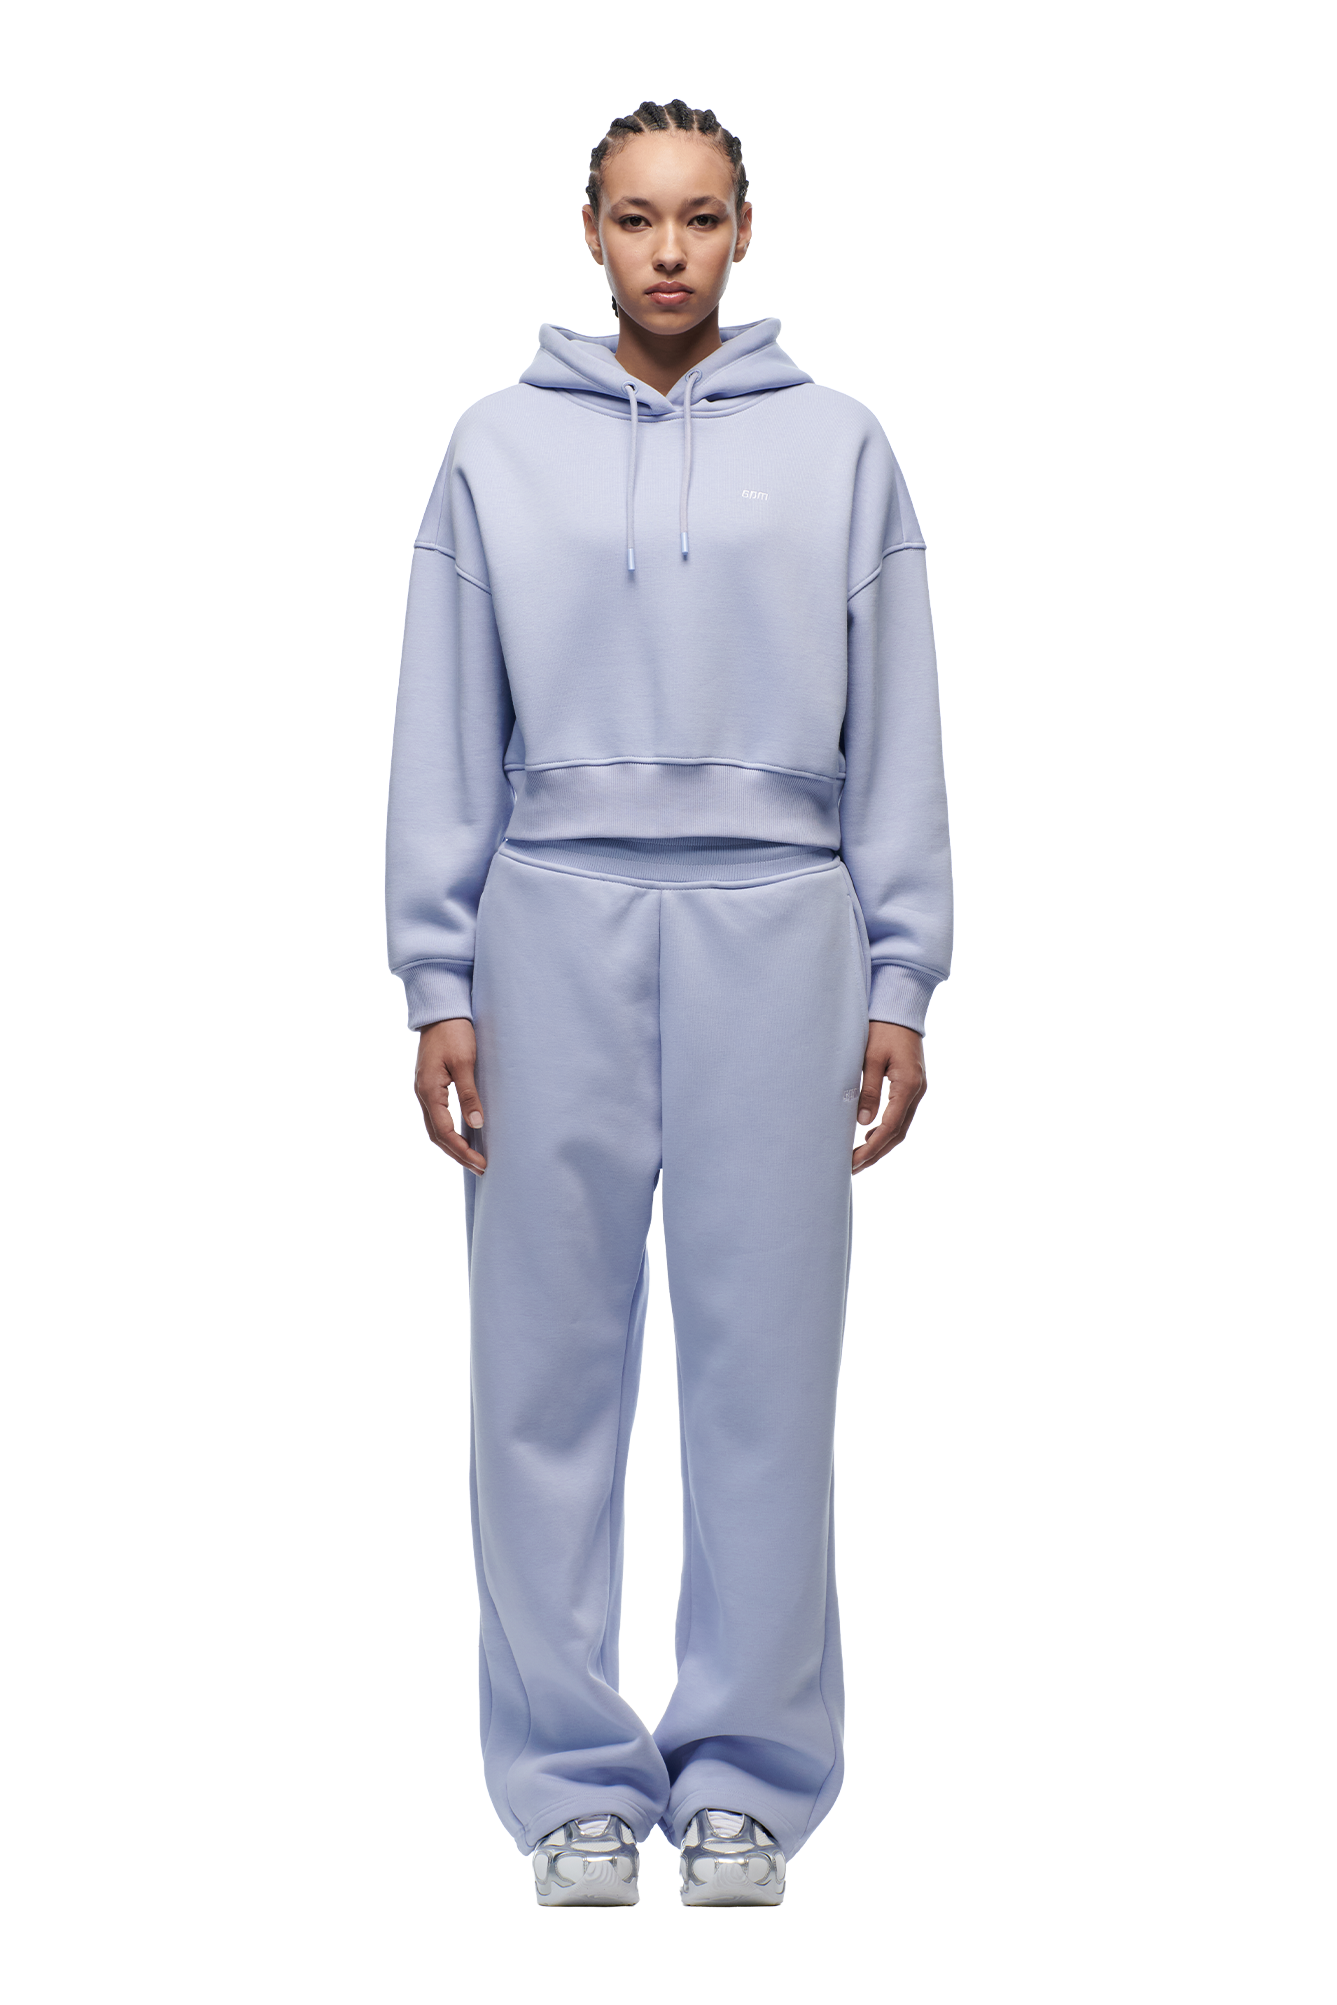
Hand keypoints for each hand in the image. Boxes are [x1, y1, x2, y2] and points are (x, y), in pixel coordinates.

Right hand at [414, 1017, 485, 1175]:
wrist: (441, 1012)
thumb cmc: (454, 1033)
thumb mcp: (465, 1063)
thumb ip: (469, 1094)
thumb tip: (476, 1124)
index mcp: (429, 1090)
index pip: (444, 1131)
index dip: (462, 1150)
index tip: (481, 1162)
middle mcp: (423, 1094)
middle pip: (437, 1135)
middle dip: (458, 1154)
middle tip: (481, 1168)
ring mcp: (424, 1091)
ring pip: (436, 1128)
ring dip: (453, 1145)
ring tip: (473, 1158)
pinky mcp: (430, 1086)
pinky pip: (438, 1116)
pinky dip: (449, 1131)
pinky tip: (463, 1135)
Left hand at [852, 1021, 926, 1174]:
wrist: (900, 1009)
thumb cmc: (883, 1029)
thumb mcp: (871, 1057)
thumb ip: (868, 1089)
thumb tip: (863, 1123)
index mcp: (907, 1085)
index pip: (890, 1127)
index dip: (872, 1148)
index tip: (854, 1161)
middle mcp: (916, 1091)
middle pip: (897, 1133)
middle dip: (875, 1152)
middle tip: (852, 1167)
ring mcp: (916, 1090)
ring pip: (900, 1127)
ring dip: (881, 1144)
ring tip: (859, 1157)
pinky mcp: (910, 1086)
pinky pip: (900, 1116)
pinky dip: (885, 1130)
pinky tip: (869, 1136)